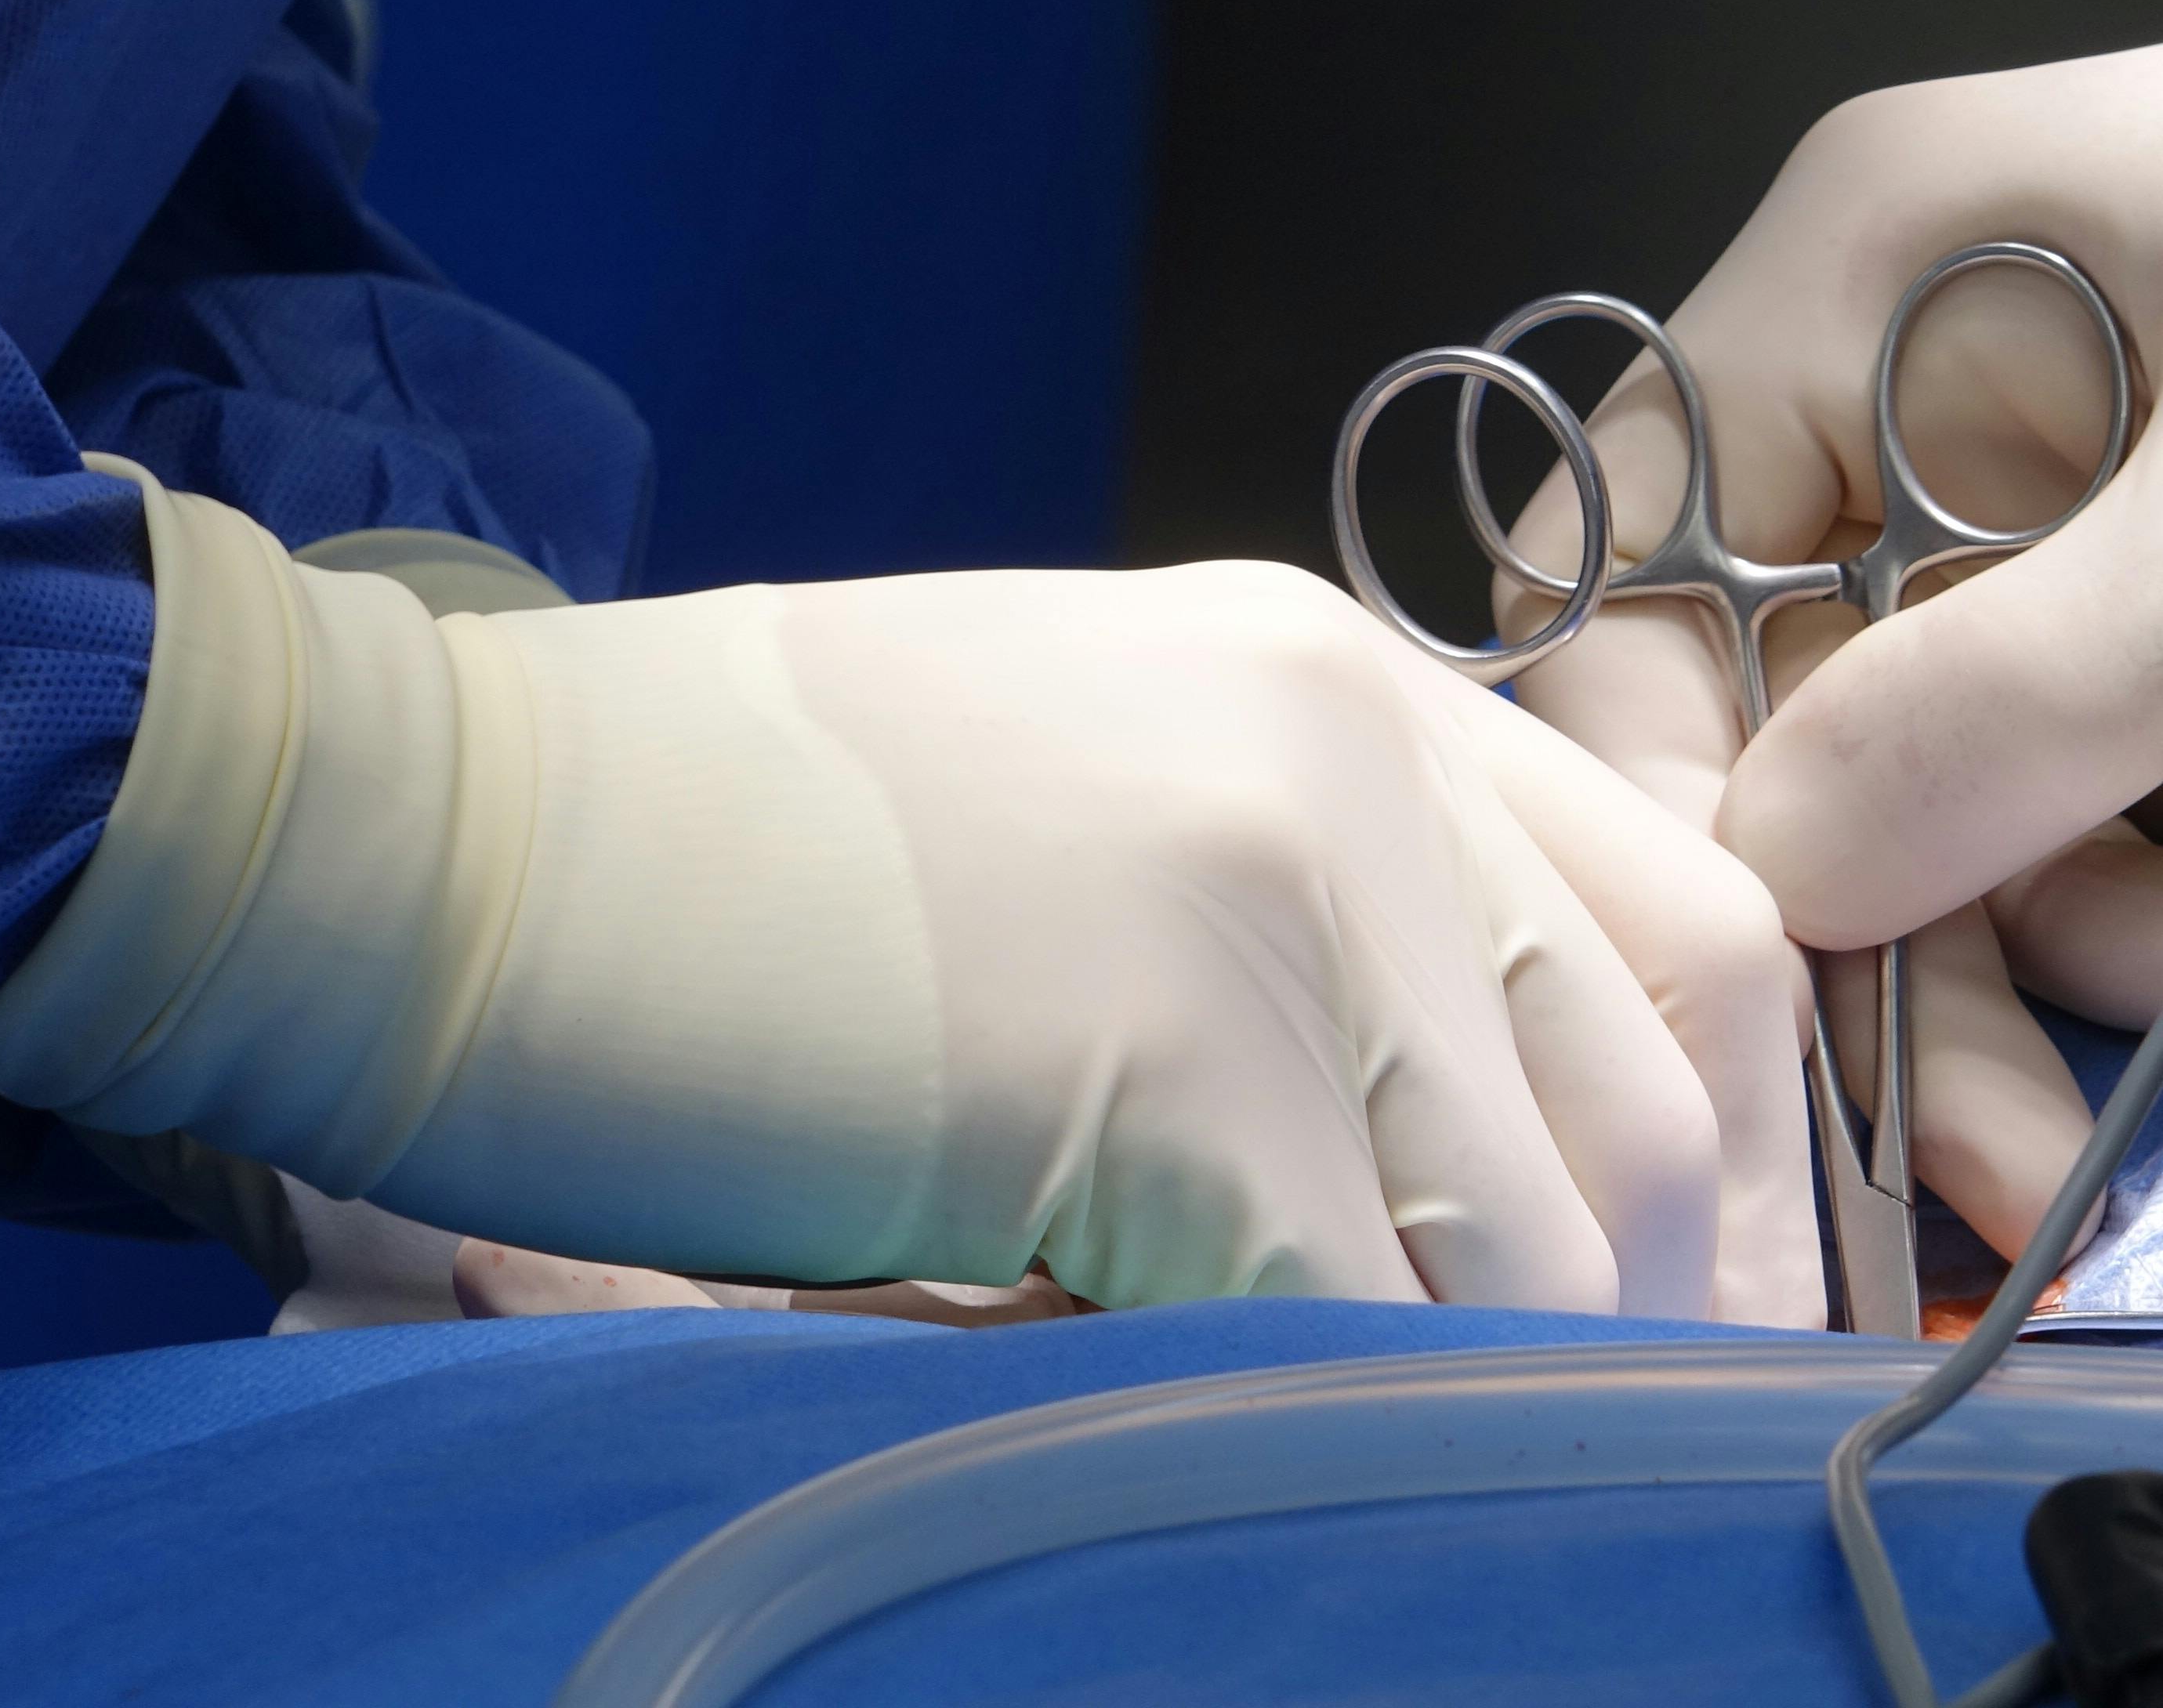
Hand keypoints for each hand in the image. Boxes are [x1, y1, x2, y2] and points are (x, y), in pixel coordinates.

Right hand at [0, 465, 1824, 1324]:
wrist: (416, 829)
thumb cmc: (708, 851)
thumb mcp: (1078, 814)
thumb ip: (1299, 931)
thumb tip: (1439, 1188)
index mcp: (1341, 680)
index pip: (1687, 922)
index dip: (1746, 1153)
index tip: (1728, 1318)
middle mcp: (1351, 748)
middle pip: (1653, 1091)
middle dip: (1666, 1313)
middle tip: (1612, 1466)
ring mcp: (1275, 890)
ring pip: (1538, 1237)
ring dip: (1493, 1395)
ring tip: (1412, 1481)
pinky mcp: (1170, 1063)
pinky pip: (1361, 1326)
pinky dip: (1348, 1437)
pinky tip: (1254, 1468)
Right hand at [1518, 0, 2162, 957]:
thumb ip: (2033, 696)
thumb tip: (1771, 887)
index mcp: (1860, 287)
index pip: (1627, 579)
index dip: (1671, 801)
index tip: (1783, 1000)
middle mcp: (1899, 397)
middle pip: (1804, 734)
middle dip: (1951, 938)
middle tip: (2049, 1169)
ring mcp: (2036, 508)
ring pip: (1978, 792)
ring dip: (2155, 888)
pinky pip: (2128, 775)